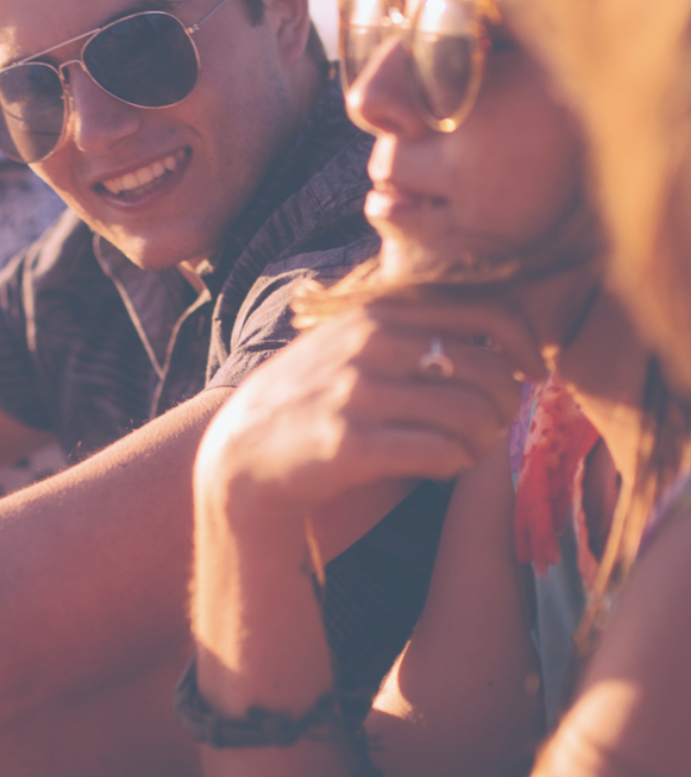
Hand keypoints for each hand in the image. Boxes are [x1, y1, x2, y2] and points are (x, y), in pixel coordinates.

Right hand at [198, 295, 542, 518]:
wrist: (242, 456)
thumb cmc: (315, 400)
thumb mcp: (354, 343)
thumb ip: (413, 329)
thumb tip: (498, 336)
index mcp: (379, 311)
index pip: (485, 312)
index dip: (526, 343)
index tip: (534, 372)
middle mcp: (370, 344)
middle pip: (486, 367)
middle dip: (508, 401)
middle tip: (500, 422)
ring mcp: (356, 392)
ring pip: (468, 413)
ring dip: (485, 438)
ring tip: (474, 448)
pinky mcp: (348, 444)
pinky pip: (438, 452)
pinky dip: (456, 462)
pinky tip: (446, 465)